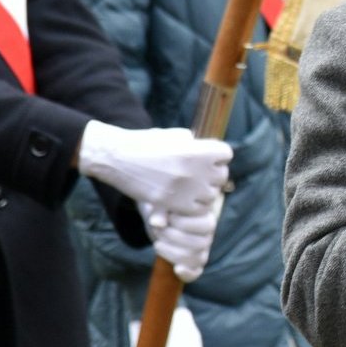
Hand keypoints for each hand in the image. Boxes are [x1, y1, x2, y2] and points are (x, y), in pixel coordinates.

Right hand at [77, 122, 231, 214]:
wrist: (118, 158)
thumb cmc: (146, 143)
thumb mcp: (175, 136)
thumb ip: (196, 144)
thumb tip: (210, 153)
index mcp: (197, 150)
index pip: (226, 154)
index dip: (218, 155)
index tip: (209, 156)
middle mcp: (194, 170)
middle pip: (222, 176)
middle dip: (213, 174)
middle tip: (200, 173)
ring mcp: (185, 189)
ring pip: (211, 196)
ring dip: (204, 192)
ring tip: (192, 186)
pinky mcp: (173, 204)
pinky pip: (197, 210)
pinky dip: (194, 206)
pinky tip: (185, 198)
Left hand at [146, 197, 221, 282]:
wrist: (162, 218)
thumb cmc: (166, 209)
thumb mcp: (163, 205)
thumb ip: (161, 211)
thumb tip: (157, 222)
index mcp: (207, 219)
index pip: (204, 226)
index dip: (183, 223)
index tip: (168, 217)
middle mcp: (207, 236)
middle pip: (199, 244)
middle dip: (173, 237)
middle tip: (158, 229)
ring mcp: (201, 251)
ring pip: (195, 258)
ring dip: (171, 252)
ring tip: (157, 243)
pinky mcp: (191, 263)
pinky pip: (195, 273)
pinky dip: (187, 273)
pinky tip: (176, 269)